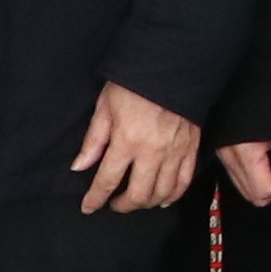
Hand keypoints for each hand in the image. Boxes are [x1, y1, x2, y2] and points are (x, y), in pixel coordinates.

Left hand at [71, 81, 204, 215]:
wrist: (171, 65)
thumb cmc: (133, 83)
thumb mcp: (105, 106)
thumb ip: (93, 141)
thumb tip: (79, 167)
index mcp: (126, 140)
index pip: (107, 181)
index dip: (95, 199)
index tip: (88, 207)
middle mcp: (152, 151)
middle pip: (138, 195)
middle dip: (123, 206)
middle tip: (114, 204)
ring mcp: (174, 152)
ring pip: (162, 193)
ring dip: (147, 203)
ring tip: (136, 201)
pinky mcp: (191, 148)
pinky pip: (184, 181)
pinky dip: (173, 195)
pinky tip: (163, 198)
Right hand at [217, 138, 270, 206]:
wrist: (248, 75)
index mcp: (246, 154)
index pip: (263, 194)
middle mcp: (229, 157)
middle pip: (251, 195)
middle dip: (270, 185)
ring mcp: (222, 154)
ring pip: (242, 186)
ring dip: (258, 178)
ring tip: (270, 153)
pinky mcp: (220, 149)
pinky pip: (235, 172)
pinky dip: (249, 169)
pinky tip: (259, 150)